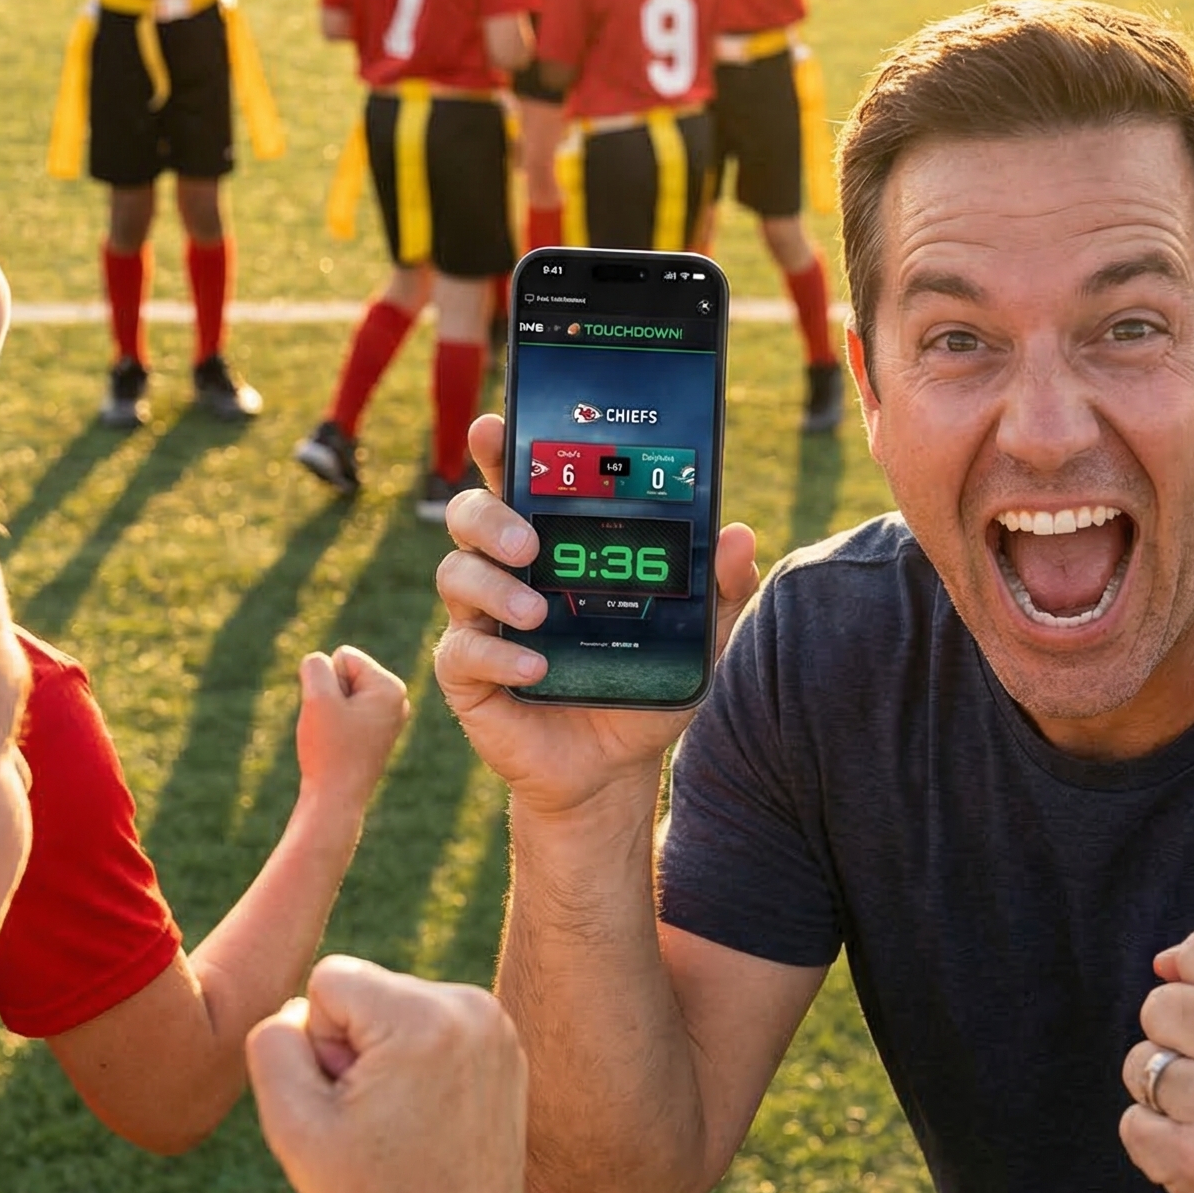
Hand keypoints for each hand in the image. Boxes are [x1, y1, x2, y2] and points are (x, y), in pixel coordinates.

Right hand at [247, 958, 526, 1192]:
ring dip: (386, 1056)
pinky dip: (420, 1063)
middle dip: (354, 1046)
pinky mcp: (506, 1046)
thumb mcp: (292, 1124)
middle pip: (367, 989)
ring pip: (397, 1007)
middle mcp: (470, 1006)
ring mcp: (496, 1025)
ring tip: (404, 1125)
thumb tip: (304, 1006)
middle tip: (379, 1123)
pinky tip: (430, 1120)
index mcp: (422, 1017)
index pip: (330, 978)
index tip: (348, 1103)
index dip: (317, 1044)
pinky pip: (433, 1025)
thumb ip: (273, 1042)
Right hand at [294, 646, 408, 821]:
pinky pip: (341, 710)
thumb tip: (320, 663)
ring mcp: (387, 716)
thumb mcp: (317, 698)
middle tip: (335, 730)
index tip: (336, 716)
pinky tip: (339, 746)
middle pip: (343, 672)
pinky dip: (332, 724)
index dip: (327, 683)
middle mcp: (396, 699)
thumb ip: (315, 665)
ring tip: (336, 738)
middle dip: (329, 695)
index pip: (342, 657)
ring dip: (328, 710)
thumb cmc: (329, 750)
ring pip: (338, 692)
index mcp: (391, 687)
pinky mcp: (374, 731)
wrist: (335, 800)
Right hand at [434, 413, 758, 815]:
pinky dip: (497, 655)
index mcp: (554, 544)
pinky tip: (536, 668)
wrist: (613, 766)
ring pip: (455, 574)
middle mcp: (508, 571)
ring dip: (494, 587)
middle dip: (489, 514)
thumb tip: (738, 535)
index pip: (518, 480)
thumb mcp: (697, 638)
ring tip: (538, 612)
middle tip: (531, 540)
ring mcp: (481, 621)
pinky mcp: (467, 675)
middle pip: (469, 514)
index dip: (500, 447)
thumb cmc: (643, 684)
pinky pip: (462, 651)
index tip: (498, 426)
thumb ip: (720, 589)